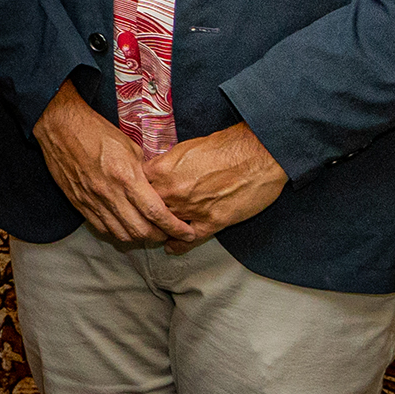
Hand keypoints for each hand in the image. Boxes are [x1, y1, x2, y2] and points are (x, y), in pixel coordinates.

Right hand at [32, 83, 184, 248]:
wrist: (61, 128)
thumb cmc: (97, 132)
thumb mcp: (130, 146)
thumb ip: (145, 171)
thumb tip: (158, 187)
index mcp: (126, 176)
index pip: (156, 212)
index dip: (174, 227)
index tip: (186, 232)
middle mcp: (109, 193)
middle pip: (140, 230)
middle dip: (159, 235)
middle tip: (169, 232)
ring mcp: (92, 201)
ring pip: (121, 234)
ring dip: (138, 237)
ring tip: (148, 230)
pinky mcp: (79, 203)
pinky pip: (102, 228)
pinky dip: (118, 232)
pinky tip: (125, 225)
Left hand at [143, 123, 284, 252]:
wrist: (258, 154)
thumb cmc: (226, 146)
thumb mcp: (186, 148)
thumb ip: (167, 164)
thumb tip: (157, 172)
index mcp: (162, 170)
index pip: (136, 187)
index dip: (136, 193)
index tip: (136, 197)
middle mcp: (172, 191)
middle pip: (148, 209)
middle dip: (146, 213)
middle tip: (143, 218)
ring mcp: (191, 209)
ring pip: (166, 226)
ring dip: (162, 229)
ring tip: (156, 233)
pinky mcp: (212, 222)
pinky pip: (189, 239)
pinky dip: (179, 245)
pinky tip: (172, 247)